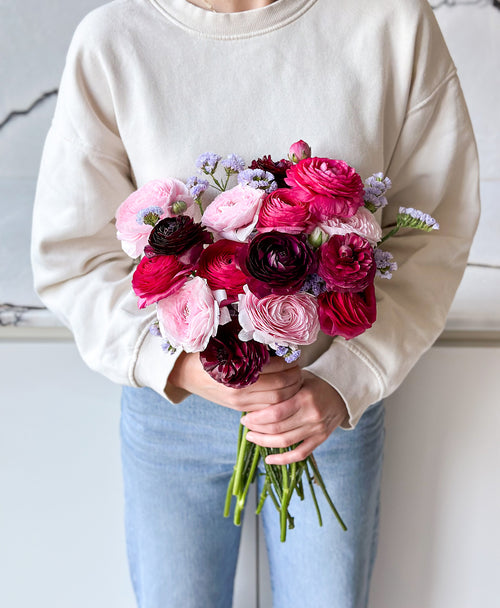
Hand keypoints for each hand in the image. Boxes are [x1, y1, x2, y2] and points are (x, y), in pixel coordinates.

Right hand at [168, 351, 302, 412]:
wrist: (185, 373)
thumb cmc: (207, 353)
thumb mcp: (226, 344)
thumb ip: (248, 344)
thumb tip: (274, 337)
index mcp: (238, 371)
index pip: (276, 371)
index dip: (290, 364)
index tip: (295, 356)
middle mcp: (240, 390)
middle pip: (281, 388)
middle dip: (295, 378)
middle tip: (300, 367)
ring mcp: (240, 402)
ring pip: (276, 401)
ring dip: (290, 391)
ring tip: (295, 378)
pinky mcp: (239, 408)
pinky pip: (266, 408)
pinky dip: (279, 401)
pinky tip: (283, 390)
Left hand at [241, 371, 347, 464]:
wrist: (343, 392)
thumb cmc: (316, 383)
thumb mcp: (299, 378)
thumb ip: (281, 388)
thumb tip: (254, 397)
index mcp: (304, 398)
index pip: (275, 413)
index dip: (257, 418)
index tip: (245, 417)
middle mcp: (311, 416)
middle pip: (277, 429)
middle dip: (257, 429)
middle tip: (245, 425)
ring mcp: (317, 430)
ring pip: (285, 443)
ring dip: (265, 442)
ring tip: (252, 437)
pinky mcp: (320, 439)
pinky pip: (300, 454)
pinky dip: (283, 460)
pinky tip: (268, 459)